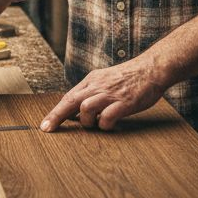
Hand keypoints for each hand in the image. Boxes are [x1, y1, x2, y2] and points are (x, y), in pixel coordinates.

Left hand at [40, 58, 168, 131]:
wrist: (152, 68)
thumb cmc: (131, 77)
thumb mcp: (106, 79)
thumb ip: (92, 92)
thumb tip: (78, 109)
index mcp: (93, 80)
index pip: (68, 97)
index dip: (56, 112)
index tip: (46, 124)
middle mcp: (98, 86)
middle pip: (71, 101)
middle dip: (57, 116)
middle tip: (47, 129)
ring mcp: (111, 94)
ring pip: (85, 108)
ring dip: (86, 121)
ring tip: (93, 125)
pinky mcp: (124, 103)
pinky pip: (107, 117)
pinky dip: (104, 125)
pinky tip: (109, 125)